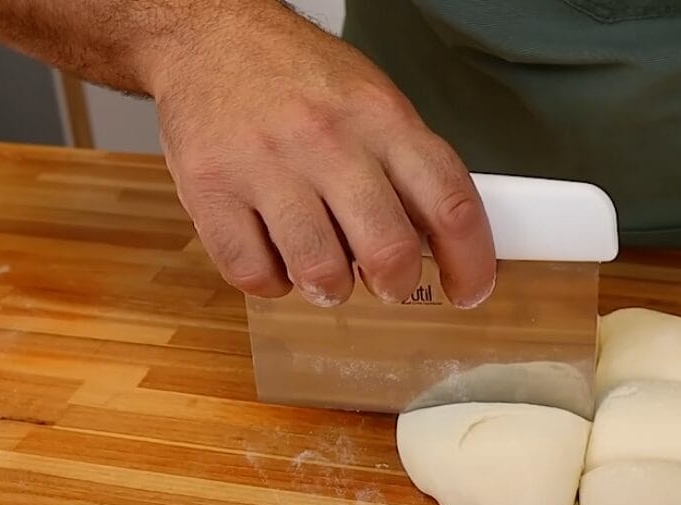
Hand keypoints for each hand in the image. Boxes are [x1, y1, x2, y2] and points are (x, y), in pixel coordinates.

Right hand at [147, 5, 495, 307]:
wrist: (209, 38)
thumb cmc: (299, 79)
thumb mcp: (373, 102)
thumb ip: (409, 167)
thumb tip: (444, 243)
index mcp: (381, 118)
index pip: (450, 204)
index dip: (471, 263)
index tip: (470, 291)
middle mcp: (326, 140)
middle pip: (389, 251)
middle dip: (396, 285)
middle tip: (388, 282)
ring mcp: (264, 167)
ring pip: (321, 273)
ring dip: (331, 287)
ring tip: (324, 264)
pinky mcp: (209, 192)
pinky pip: (254, 274)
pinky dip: (272, 282)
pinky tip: (275, 253)